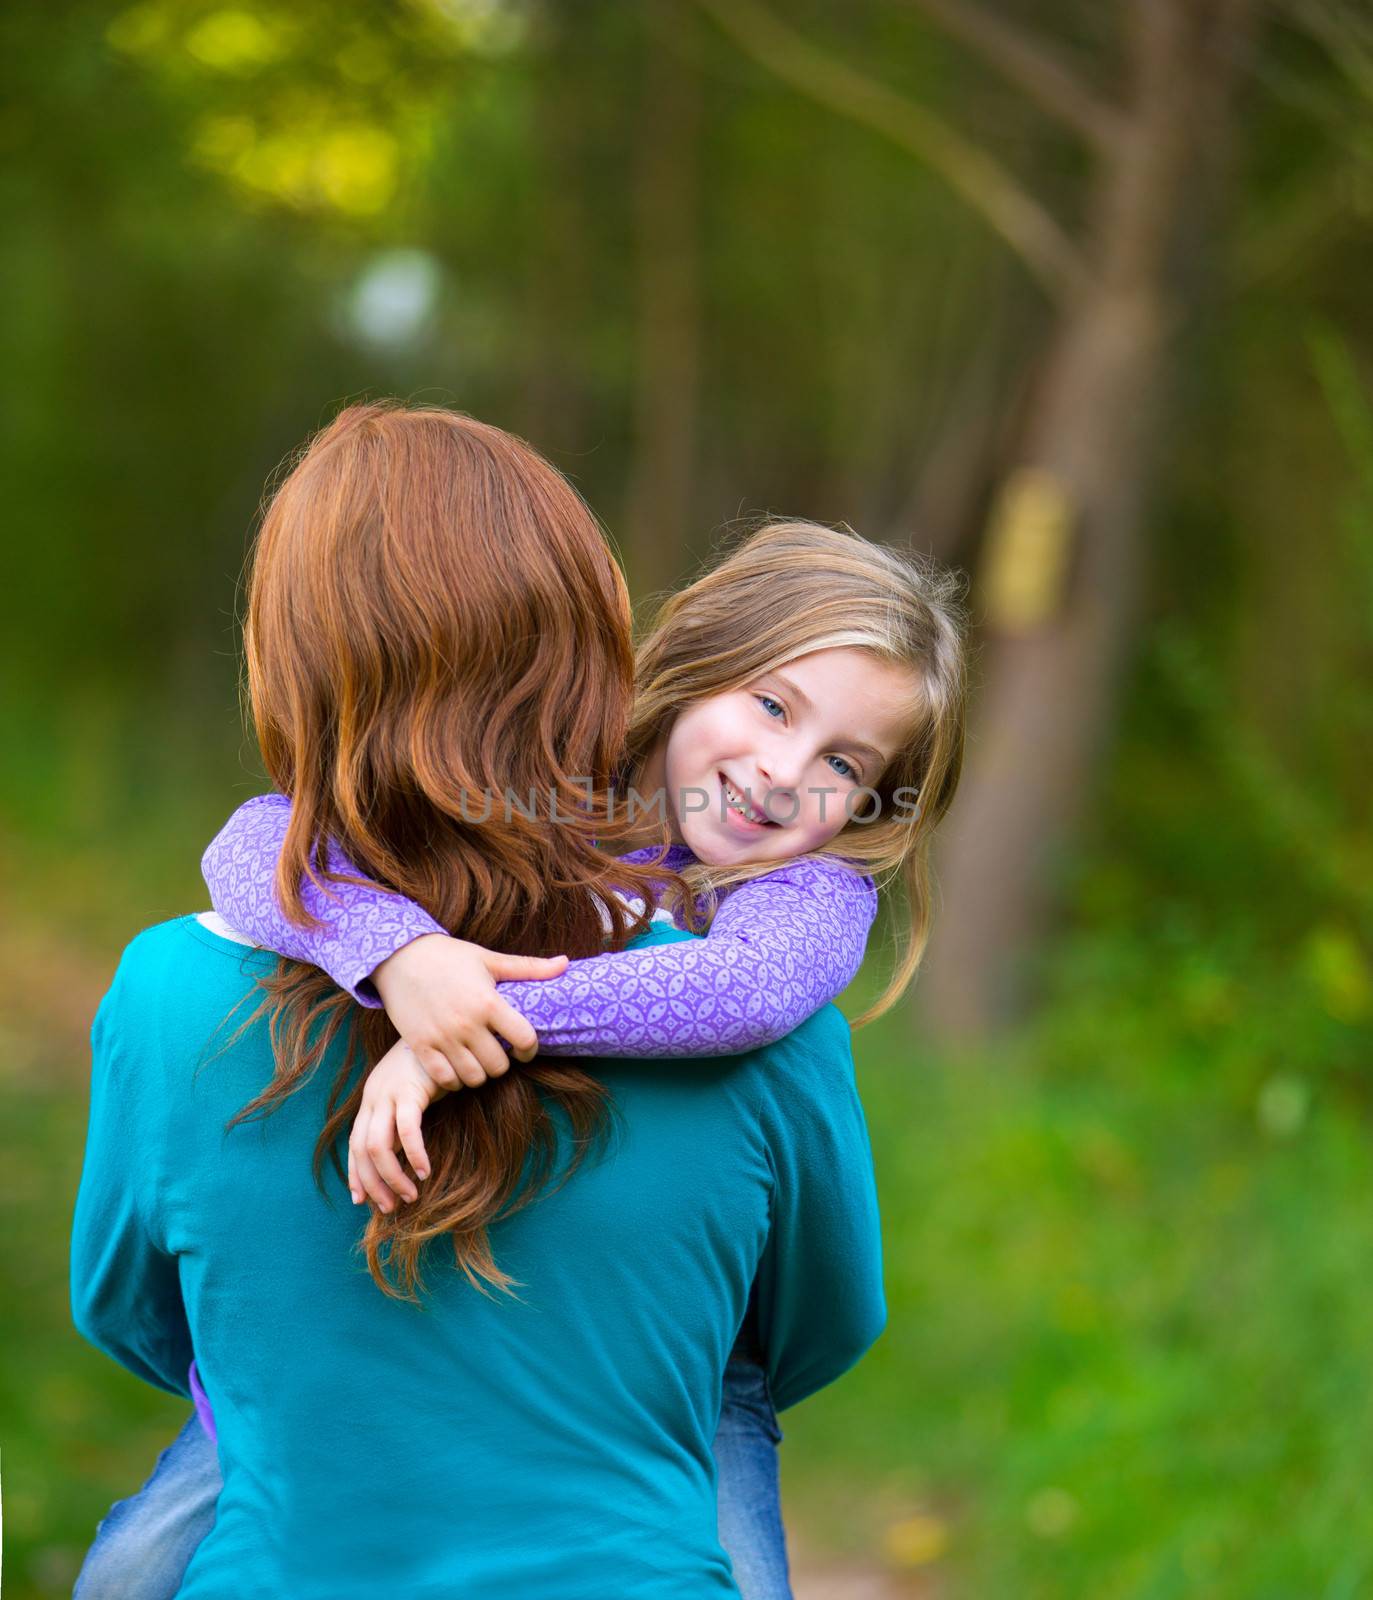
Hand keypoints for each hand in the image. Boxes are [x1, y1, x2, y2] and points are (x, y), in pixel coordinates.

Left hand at [349, 1039, 443, 1211]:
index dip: (356, 1175)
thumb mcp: (411, 1093)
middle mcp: (374, 1098)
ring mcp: (389, 1094)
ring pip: (378, 1146)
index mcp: (371, 1100)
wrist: (443, 1028)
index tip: (363, 1200)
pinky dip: (415, 1154)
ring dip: (393, 1176)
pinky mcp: (409, 1090)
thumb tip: (404, 1151)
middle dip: (374, 1184)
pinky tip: (425, 1171)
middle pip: (362, 1151)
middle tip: (389, 1207)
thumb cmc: (432, 1064)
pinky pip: (407, 1130)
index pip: (354, 1145)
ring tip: (409, 1196)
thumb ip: (402, 1117)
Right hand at [371, 934, 568, 1090]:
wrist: (400, 956)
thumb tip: (566, 963)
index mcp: (488, 1002)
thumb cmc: (450, 956)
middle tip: (497, 1052)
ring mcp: (442, 1037)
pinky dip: (454, 1079)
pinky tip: (456, 1066)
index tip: (524, 1048)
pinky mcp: (420, 1046)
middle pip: (498, 1066)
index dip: (530, 1049)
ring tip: (477, 1059)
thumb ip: (529, 968)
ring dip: (480, 1074)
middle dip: (503, 1063)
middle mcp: (466, 1023)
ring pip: (473, 1078)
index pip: (524, 1039)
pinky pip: (445, 1080)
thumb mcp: (490, 959)